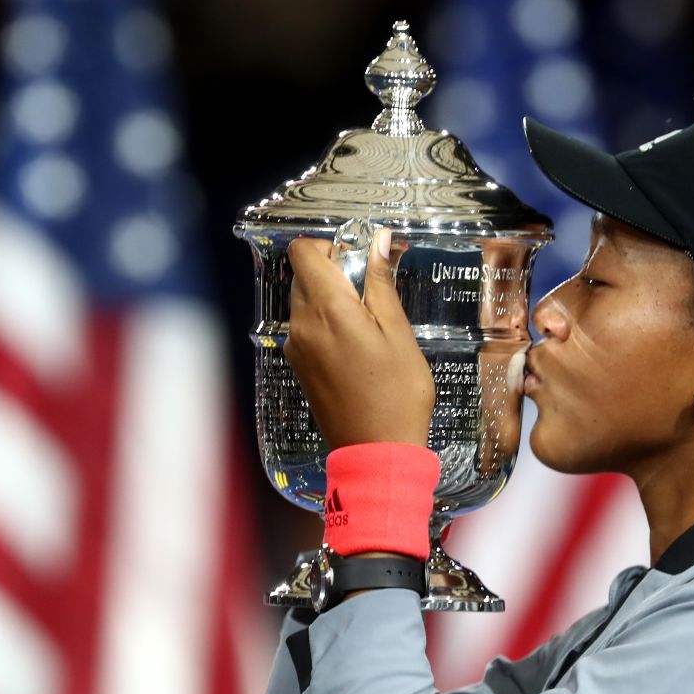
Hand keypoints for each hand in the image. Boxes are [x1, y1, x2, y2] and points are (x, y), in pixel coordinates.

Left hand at [283, 229, 434, 447]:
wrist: (377, 452)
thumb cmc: (397, 394)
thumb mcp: (398, 332)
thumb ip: (380, 282)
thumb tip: (376, 240)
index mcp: (326, 310)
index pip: (303, 252)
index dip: (330, 246)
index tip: (359, 259)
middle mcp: (301, 325)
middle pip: (304, 275)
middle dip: (335, 273)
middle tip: (372, 295)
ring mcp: (296, 347)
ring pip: (305, 302)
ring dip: (332, 300)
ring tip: (369, 325)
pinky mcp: (299, 366)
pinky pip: (306, 328)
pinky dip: (326, 324)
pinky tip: (357, 348)